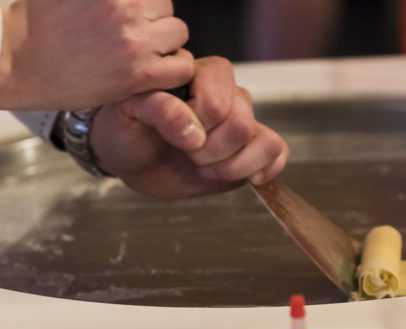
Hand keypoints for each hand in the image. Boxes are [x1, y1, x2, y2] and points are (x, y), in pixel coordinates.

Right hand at [0, 0, 194, 110]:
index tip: (132, 12)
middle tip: (130, 32)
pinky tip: (153, 70)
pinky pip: (181, 67)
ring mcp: (133, 40)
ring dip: (164, 41)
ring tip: (140, 50)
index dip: (143, 1)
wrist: (17, 61)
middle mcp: (125, 6)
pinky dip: (173, 68)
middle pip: (165, 5)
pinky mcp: (136, 74)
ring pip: (178, 32)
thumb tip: (117, 0)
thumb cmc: (37, 21)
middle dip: (152, 17)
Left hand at [90, 56, 288, 197]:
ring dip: (231, 166)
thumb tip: (194, 132)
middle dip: (210, 152)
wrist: (130, 159)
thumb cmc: (127, 128)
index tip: (172, 136)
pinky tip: (244, 178)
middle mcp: (228, 94)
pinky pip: (277, 153)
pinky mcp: (251, 150)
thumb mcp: (128, 112)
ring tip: (204, 168)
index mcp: (200, 74)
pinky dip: (264, 169)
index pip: (218, 101)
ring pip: (264, 141)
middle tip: (187, 155)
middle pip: (241, 125)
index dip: (197, 126)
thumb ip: (159, 109)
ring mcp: (242, 122)